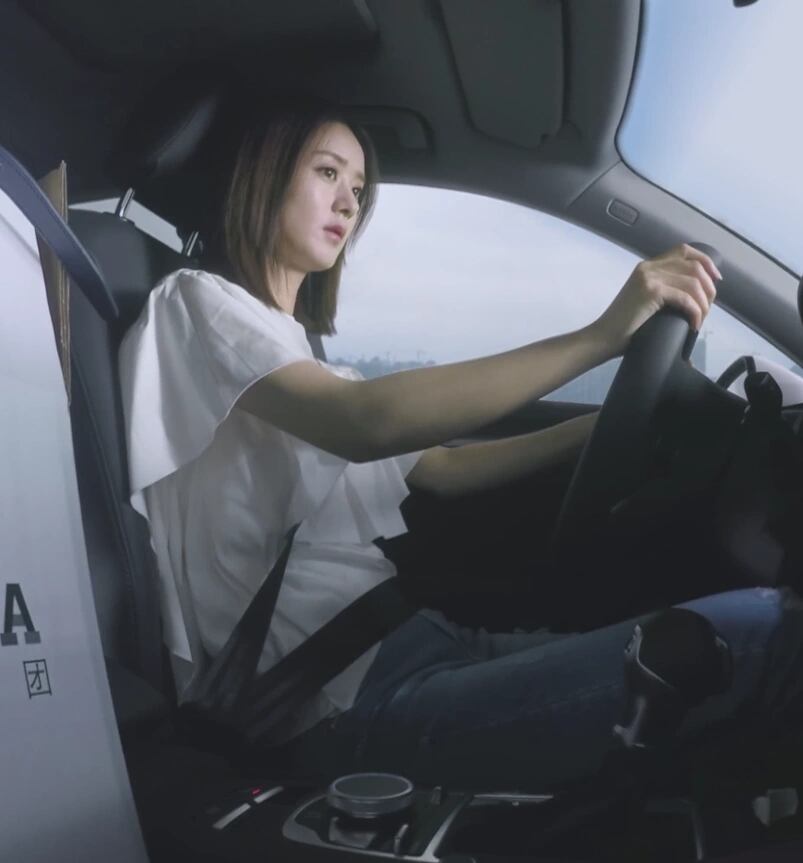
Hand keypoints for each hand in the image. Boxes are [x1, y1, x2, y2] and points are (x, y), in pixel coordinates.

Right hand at [593, 244, 720, 357]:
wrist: (603, 338)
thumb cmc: (623, 327)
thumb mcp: (644, 302)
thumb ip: (662, 292)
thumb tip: (691, 299)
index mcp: (647, 266)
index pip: (684, 250)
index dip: (705, 261)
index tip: (716, 279)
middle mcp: (648, 267)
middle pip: (694, 265)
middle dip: (709, 287)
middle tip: (709, 307)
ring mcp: (649, 277)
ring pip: (693, 283)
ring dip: (703, 303)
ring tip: (700, 319)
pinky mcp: (651, 292)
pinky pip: (685, 298)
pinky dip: (695, 312)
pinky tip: (694, 325)